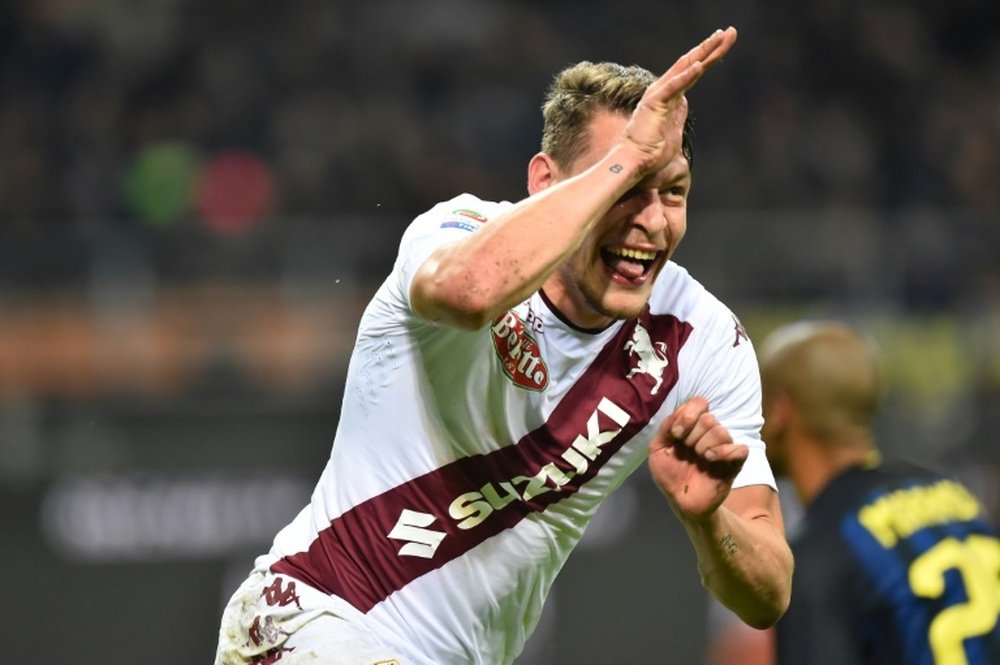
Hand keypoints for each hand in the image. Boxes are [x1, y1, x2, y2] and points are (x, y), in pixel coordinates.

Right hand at [623, 27, 737, 171]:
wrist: (634, 162)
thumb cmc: (651, 152)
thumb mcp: (673, 131)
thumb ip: (678, 115)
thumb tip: (684, 104)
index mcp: (670, 96)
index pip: (693, 72)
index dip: (710, 56)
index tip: (725, 44)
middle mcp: (664, 90)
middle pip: (692, 63)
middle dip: (712, 47)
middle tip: (730, 31)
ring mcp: (659, 95)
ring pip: (685, 68)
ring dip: (704, 52)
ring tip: (721, 37)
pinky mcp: (654, 104)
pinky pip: (673, 87)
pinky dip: (686, 76)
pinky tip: (700, 64)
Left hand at [647, 396, 747, 521]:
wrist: (681, 501)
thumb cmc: (669, 473)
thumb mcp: (657, 449)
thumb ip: (665, 427)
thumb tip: (680, 411)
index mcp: (692, 426)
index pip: (700, 403)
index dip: (687, 415)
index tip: (676, 434)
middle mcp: (709, 433)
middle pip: (709, 418)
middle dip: (692, 435)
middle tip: (687, 450)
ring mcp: (723, 447)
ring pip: (721, 432)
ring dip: (704, 446)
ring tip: (699, 459)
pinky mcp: (735, 463)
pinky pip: (740, 449)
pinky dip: (724, 452)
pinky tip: (711, 460)